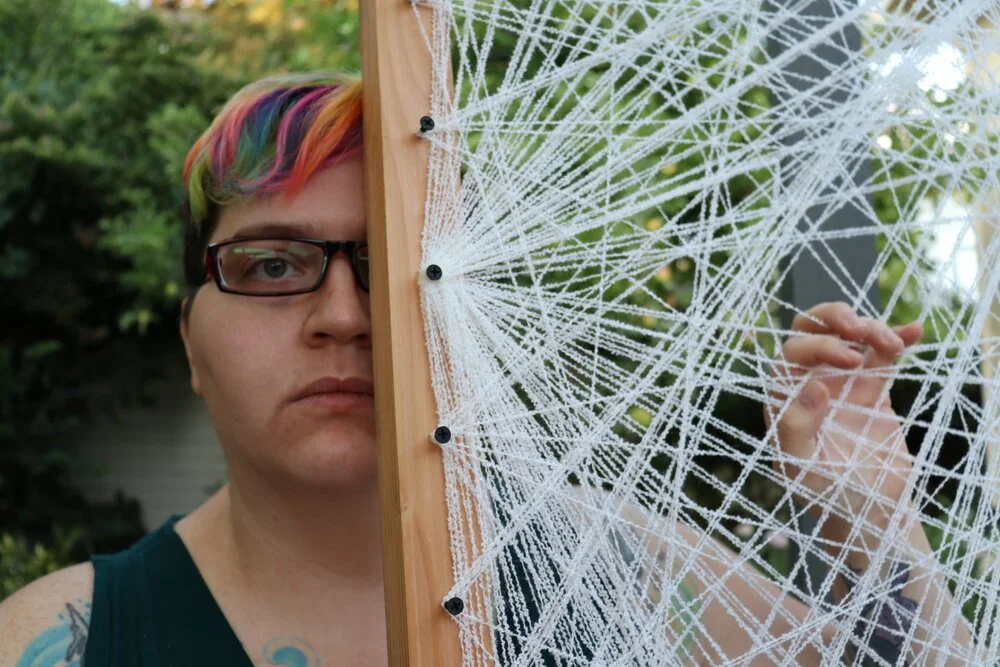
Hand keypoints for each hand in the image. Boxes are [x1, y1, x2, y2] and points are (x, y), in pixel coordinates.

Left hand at [763, 302, 923, 557]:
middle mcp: (808, 381)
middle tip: (862, 331)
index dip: (818, 346)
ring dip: (870, 327)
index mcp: (784, 395)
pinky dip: (897, 338)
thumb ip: (795, 428)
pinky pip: (882, 356)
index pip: (792, 353)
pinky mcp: (873, 389)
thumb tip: (811, 385)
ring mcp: (842, 382)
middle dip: (835, 320)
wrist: (866, 510)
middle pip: (813, 330)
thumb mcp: (799, 465)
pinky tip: (914, 332)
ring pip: (850, 336)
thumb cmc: (821, 491)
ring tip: (893, 342)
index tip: (850, 359)